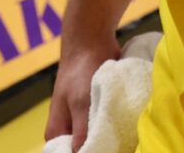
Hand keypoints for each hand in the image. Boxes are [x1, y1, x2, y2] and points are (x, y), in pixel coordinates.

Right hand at [46, 32, 119, 147]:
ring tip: (126, 136)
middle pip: (83, 149)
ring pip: (97, 137)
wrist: (91, 41)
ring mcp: (82, 119)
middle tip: (121, 145)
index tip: (107, 151)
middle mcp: (67, 129)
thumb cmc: (81, 71)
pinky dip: (115, 125)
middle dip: (102, 148)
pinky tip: (127, 125)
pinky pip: (105, 124)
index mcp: (56, 133)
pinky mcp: (96, 109)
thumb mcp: (81, 103)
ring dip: (110, 137)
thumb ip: (81, 131)